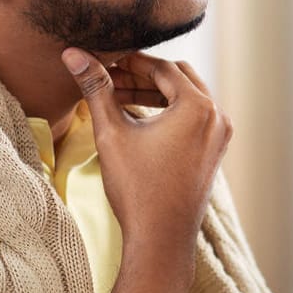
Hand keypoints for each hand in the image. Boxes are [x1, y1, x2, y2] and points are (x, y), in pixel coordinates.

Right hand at [62, 48, 231, 272]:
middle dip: (143, 75)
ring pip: (186, 99)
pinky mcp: (215, 152)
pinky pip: (193, 119)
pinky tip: (138, 119)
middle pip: (178, 78)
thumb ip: (96, 88)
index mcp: (199, 107)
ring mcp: (220, 136)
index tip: (104, 61)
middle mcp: (217, 117)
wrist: (160, 239)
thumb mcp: (112, 132)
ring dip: (154, 94)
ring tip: (117, 98)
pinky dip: (168, 113)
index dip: (130, 62)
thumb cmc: (138, 188)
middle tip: (110, 78)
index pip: (162, 67)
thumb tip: (73, 53)